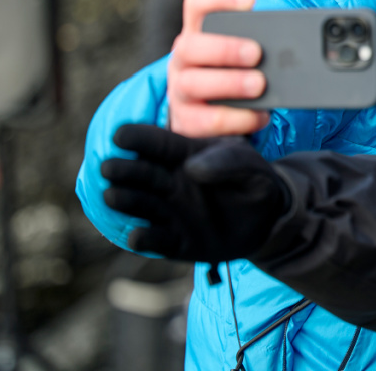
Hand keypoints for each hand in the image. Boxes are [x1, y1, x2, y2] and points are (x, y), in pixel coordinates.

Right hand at [102, 124, 288, 261]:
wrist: (268, 219)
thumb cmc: (252, 180)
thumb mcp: (249, 164)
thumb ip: (228, 162)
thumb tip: (193, 167)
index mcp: (184, 155)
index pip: (157, 143)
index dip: (138, 137)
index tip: (119, 134)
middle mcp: (169, 183)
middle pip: (141, 173)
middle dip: (123, 169)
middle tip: (107, 167)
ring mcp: (170, 212)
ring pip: (141, 205)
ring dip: (125, 201)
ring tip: (112, 196)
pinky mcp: (176, 242)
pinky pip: (157, 241)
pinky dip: (146, 240)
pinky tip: (138, 237)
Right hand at [168, 0, 269, 136]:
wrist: (214, 119)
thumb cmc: (235, 77)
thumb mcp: (244, 54)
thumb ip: (262, 42)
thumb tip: (300, 37)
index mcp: (198, 34)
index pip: (196, 5)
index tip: (250, 1)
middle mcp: (183, 60)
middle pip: (190, 46)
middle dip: (225, 49)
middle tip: (256, 53)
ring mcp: (180, 91)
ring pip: (192, 84)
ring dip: (229, 83)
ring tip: (259, 85)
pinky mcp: (185, 121)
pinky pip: (204, 122)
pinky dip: (234, 119)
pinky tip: (259, 115)